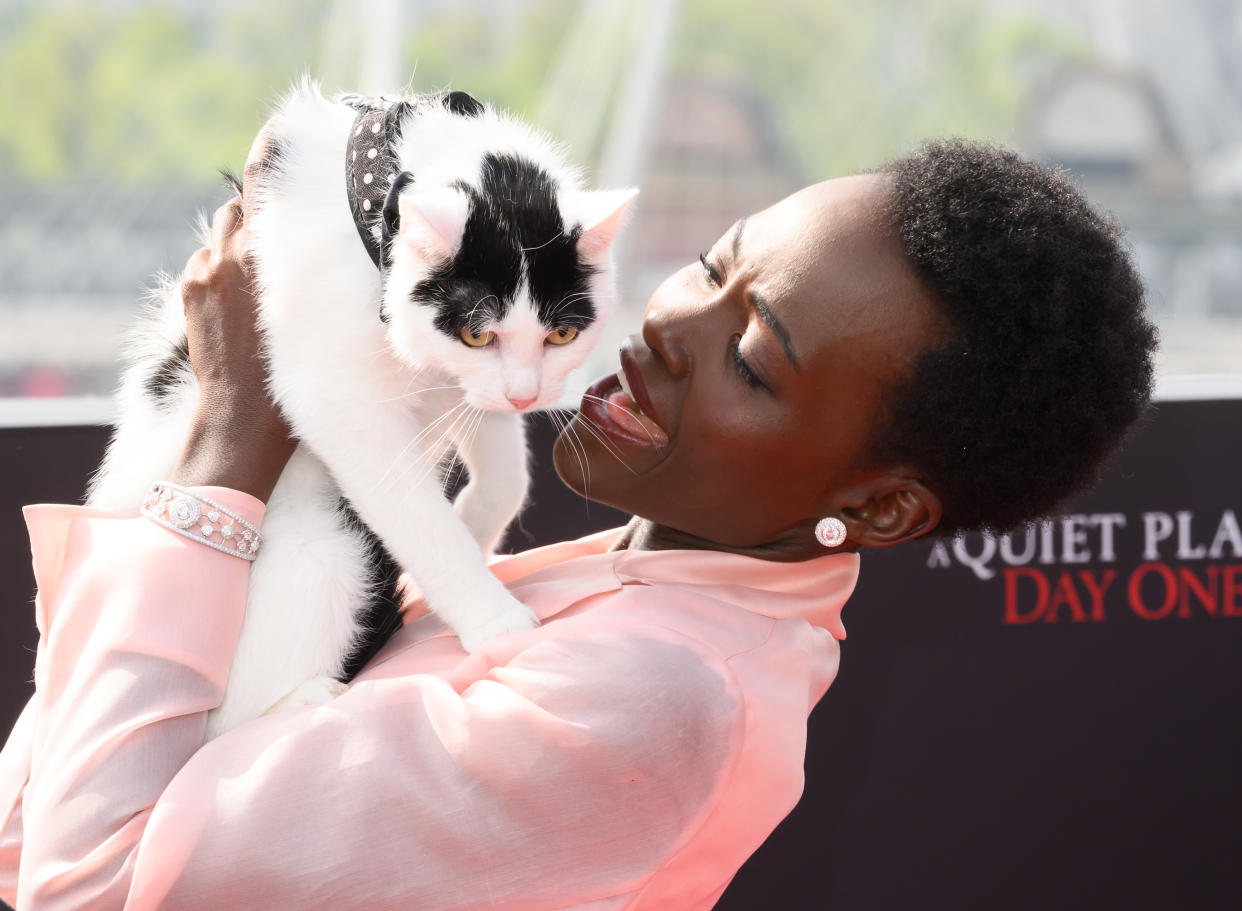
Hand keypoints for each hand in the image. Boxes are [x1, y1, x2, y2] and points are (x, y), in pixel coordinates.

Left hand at [171, 158, 294, 500]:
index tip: (281, 127)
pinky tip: (240, 304)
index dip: (269, 149)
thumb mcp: (312, 311)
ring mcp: (206, 271)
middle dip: (261, 214)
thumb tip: (308, 236)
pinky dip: (223, 271)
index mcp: (265, 255)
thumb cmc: (293, 375)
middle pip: (243, 204)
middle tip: (284, 238)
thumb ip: (305, 264)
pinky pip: (208, 261)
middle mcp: (230, 253)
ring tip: (261, 282)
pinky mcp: (191, 289)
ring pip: (224, 233)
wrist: (242, 418)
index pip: (260, 180)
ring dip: (241, 245)